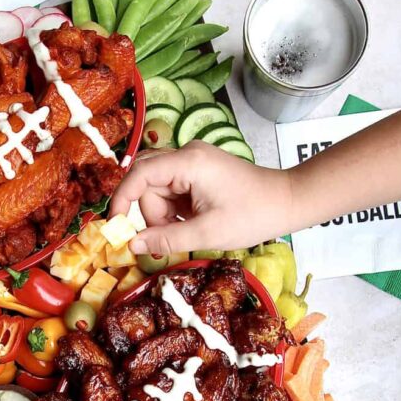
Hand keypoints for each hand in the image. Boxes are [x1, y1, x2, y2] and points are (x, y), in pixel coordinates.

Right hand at [110, 143, 292, 254]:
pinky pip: (170, 191)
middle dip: (150, 213)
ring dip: (163, 215)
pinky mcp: (196, 172)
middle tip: (166, 237)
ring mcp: (191, 162)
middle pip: (145, 182)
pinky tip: (190, 223)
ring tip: (187, 231)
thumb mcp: (207, 233)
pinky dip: (173, 211)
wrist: (286, 202)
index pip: (139, 174)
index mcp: (188, 163)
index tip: (115, 226)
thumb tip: (132, 245)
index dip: (122, 199)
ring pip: (156, 189)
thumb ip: (166, 239)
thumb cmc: (253, 215)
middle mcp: (186, 155)